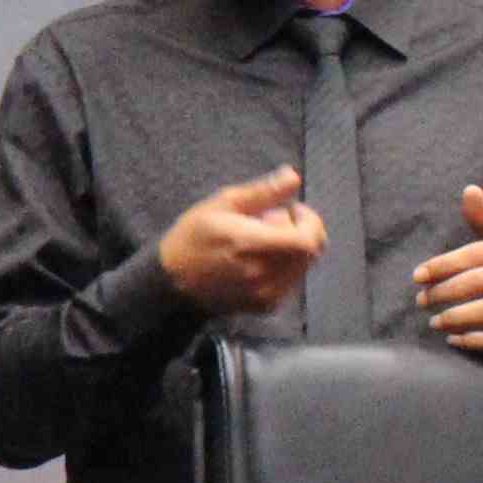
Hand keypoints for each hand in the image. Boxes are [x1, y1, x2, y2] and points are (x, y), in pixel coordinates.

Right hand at [158, 166, 326, 319]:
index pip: (308, 240)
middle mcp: (263, 273)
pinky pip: (291, 282)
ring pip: (303, 267)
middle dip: (300, 232)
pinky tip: (259, 261)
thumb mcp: (221, 204)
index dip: (311, 222)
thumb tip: (293, 176)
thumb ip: (262, 192)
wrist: (172, 281)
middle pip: (310, 252)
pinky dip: (285, 267)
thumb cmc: (193, 236)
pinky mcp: (265, 305)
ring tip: (262, 243)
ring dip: (293, 250)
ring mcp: (266, 293)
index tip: (292, 210)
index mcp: (252, 244)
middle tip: (270, 224)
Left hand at [414, 181, 482, 356]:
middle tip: (421, 301)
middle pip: (482, 282)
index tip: (417, 276)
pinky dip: (477, 340)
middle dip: (445, 292)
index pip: (477, 254)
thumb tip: (469, 189)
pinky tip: (456, 340)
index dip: (444, 264)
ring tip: (435, 322)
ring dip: (457, 318)